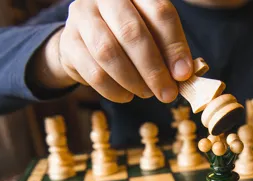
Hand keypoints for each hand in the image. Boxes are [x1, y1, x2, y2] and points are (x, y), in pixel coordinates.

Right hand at [35, 0, 192, 103]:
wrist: (84, 39)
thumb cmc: (127, 36)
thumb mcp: (152, 34)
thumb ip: (168, 49)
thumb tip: (183, 74)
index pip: (160, 13)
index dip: (174, 46)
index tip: (184, 74)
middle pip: (132, 32)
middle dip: (153, 69)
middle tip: (167, 93)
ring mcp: (82, 16)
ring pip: (108, 52)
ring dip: (133, 80)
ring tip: (147, 94)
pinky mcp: (68, 42)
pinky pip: (93, 72)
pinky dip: (114, 90)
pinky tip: (127, 95)